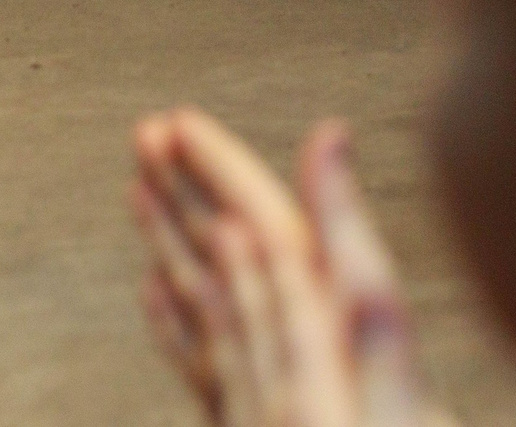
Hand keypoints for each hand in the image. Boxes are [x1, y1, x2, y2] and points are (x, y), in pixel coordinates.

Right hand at [131, 110, 440, 426]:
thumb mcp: (379, 366)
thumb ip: (354, 257)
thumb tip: (332, 135)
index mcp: (330, 321)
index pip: (266, 221)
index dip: (220, 166)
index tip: (173, 120)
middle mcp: (307, 346)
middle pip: (237, 246)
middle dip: (189, 188)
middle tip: (142, 134)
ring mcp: (283, 388)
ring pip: (218, 295)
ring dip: (176, 240)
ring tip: (135, 194)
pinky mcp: (268, 420)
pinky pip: (210, 357)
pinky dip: (178, 318)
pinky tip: (159, 299)